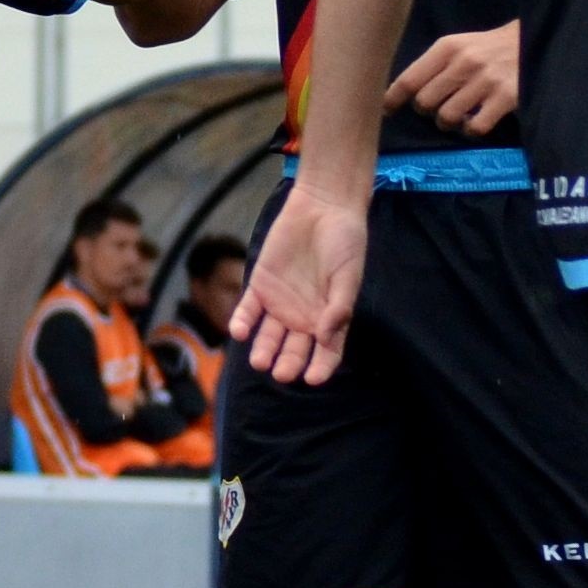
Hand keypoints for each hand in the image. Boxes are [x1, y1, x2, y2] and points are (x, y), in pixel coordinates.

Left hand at [234, 193, 367, 385]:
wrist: (322, 207)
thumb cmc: (344, 243)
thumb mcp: (348, 275)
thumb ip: (339, 307)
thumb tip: (326, 337)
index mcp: (329, 318)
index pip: (326, 352)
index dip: (321, 367)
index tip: (314, 379)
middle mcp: (303, 317)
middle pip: (294, 349)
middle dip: (288, 363)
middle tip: (282, 372)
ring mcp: (280, 304)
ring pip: (268, 335)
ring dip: (263, 349)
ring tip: (260, 362)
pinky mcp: (260, 286)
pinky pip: (248, 310)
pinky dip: (242, 321)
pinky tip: (239, 332)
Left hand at [382, 22, 521, 137]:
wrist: (535, 41)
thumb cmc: (489, 47)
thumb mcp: (460, 45)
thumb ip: (434, 66)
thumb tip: (402, 94)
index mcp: (448, 47)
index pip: (409, 79)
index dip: (393, 99)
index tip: (388, 111)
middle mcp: (464, 62)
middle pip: (424, 103)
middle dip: (426, 111)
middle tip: (437, 109)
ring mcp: (486, 81)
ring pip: (447, 118)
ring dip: (448, 123)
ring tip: (457, 117)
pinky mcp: (506, 98)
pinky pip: (475, 128)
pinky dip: (471, 131)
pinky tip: (475, 123)